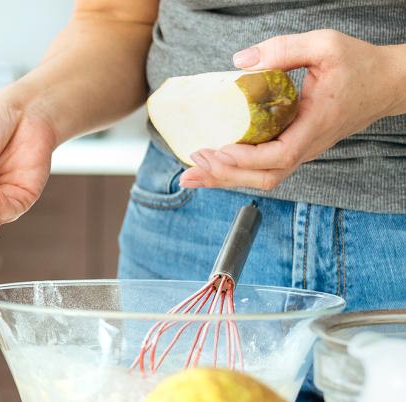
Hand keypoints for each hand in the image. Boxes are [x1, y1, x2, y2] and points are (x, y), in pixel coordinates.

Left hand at [180, 30, 405, 190]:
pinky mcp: (296, 148)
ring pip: (263, 177)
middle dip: (225, 175)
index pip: (279, 155)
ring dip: (226, 178)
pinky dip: (236, 171)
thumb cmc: (359, 65)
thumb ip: (284, 49)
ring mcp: (302, 150)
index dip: (247, 159)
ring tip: (192, 175)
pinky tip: (213, 167)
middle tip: (193, 163)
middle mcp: (308, 145)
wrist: (387, 84)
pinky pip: (264, 168)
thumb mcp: (325, 45)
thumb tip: (241, 61)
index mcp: (315, 125)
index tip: (219, 150)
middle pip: (265, 176)